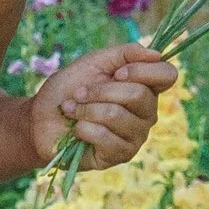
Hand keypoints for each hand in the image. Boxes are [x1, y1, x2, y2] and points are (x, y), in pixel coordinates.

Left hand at [29, 44, 179, 173]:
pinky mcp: (121, 154)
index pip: (167, 75)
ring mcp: (136, 135)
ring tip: (72, 110)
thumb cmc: (69, 89)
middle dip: (101, 90)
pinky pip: (106, 137)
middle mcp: (147, 112)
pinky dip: (83, 128)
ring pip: (118, 115)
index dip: (143, 71)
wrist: (41, 119)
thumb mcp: (95, 62)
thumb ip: (125, 53)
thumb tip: (156, 53)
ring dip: (86, 109)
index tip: (117, 72)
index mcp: (145, 87)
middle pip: (139, 95)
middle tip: (80, 93)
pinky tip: (76, 130)